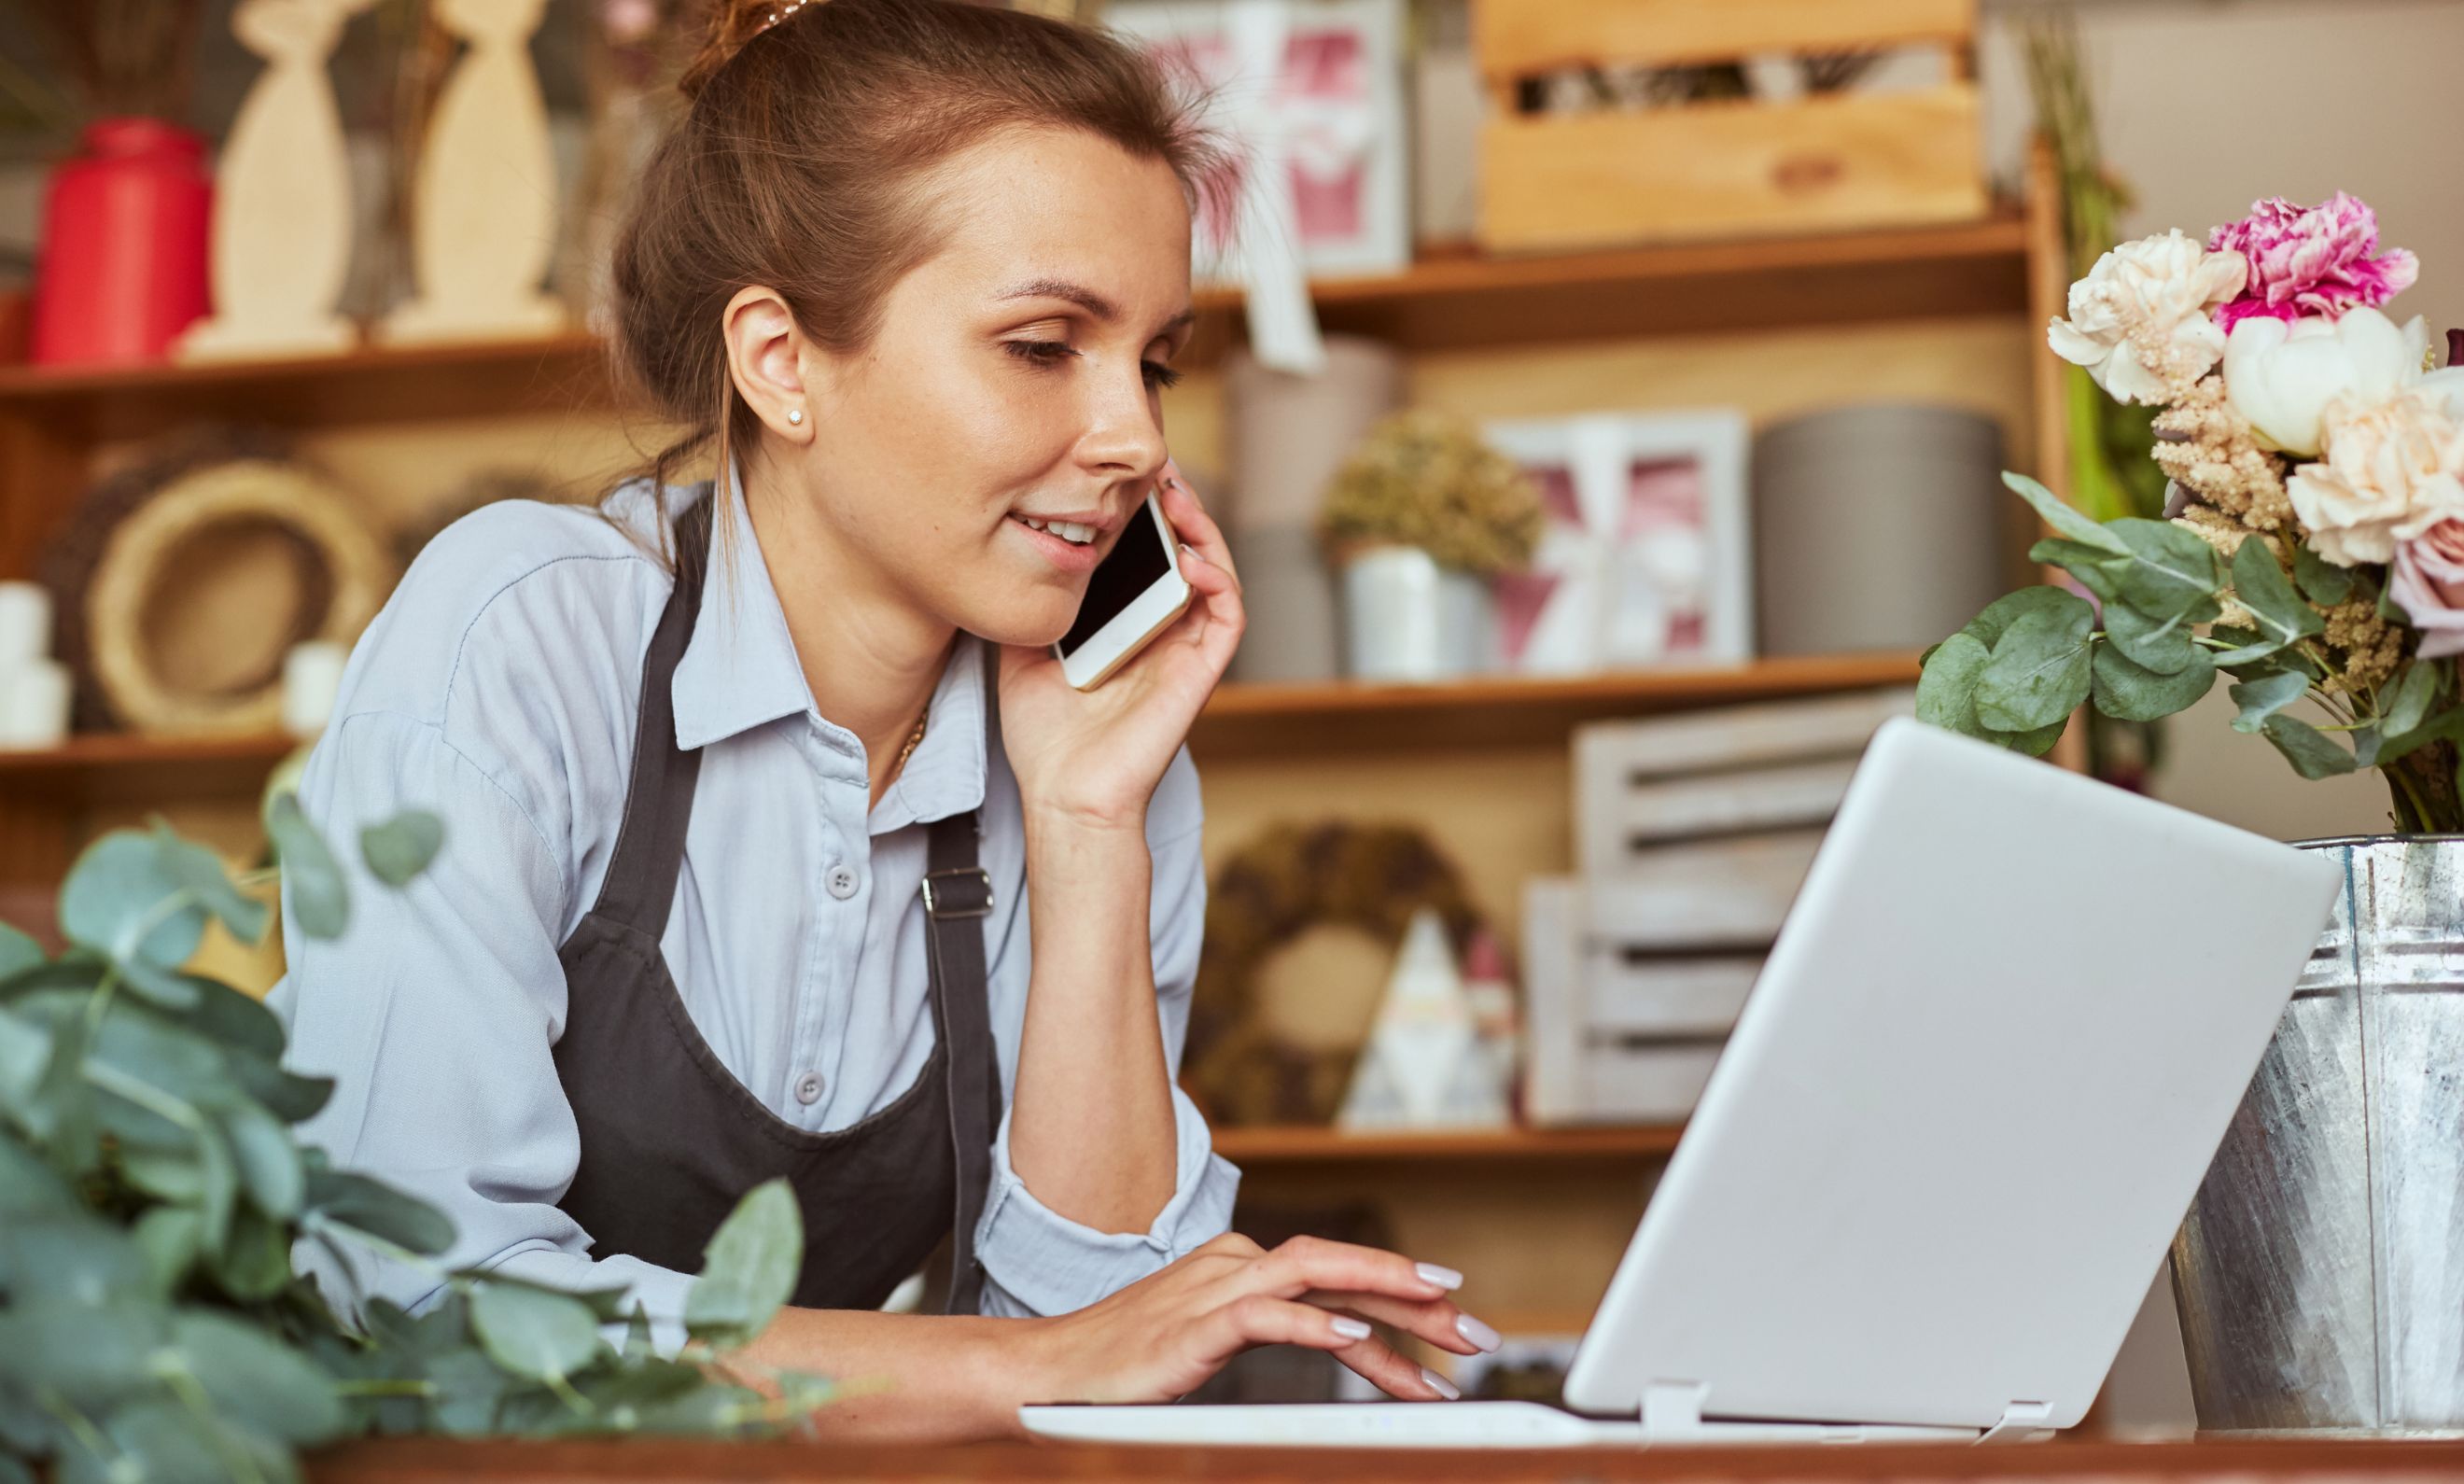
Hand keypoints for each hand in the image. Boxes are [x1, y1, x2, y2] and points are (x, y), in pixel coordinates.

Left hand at [997, 460, 1242, 831]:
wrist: (1064, 796)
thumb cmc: (1047, 738)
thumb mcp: (1021, 651)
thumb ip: (1029, 605)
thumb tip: (1008, 556)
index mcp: (1128, 625)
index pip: (1148, 554)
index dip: (1145, 511)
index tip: (1120, 473)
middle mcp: (1163, 632)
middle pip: (1187, 551)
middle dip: (1176, 504)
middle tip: (1155, 465)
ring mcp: (1185, 650)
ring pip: (1215, 573)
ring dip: (1202, 528)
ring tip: (1175, 493)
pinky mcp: (1202, 672)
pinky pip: (1228, 615)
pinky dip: (1218, 578)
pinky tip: (1190, 554)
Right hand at [1014, 1233, 1495, 1414]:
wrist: (1049, 1373)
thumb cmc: (1128, 1365)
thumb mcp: (1213, 1343)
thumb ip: (1274, 1331)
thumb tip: (1348, 1345)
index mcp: (1244, 1267)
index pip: (1339, 1275)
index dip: (1403, 1294)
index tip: (1458, 1322)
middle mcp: (1237, 1265)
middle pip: (1342, 1268)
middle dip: (1416, 1296)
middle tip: (1477, 1332)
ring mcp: (1214, 1290)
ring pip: (1317, 1276)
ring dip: (1386, 1297)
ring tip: (1443, 1320)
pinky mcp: (1193, 1326)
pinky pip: (1266, 1317)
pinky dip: (1314, 1326)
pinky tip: (1354, 1342)